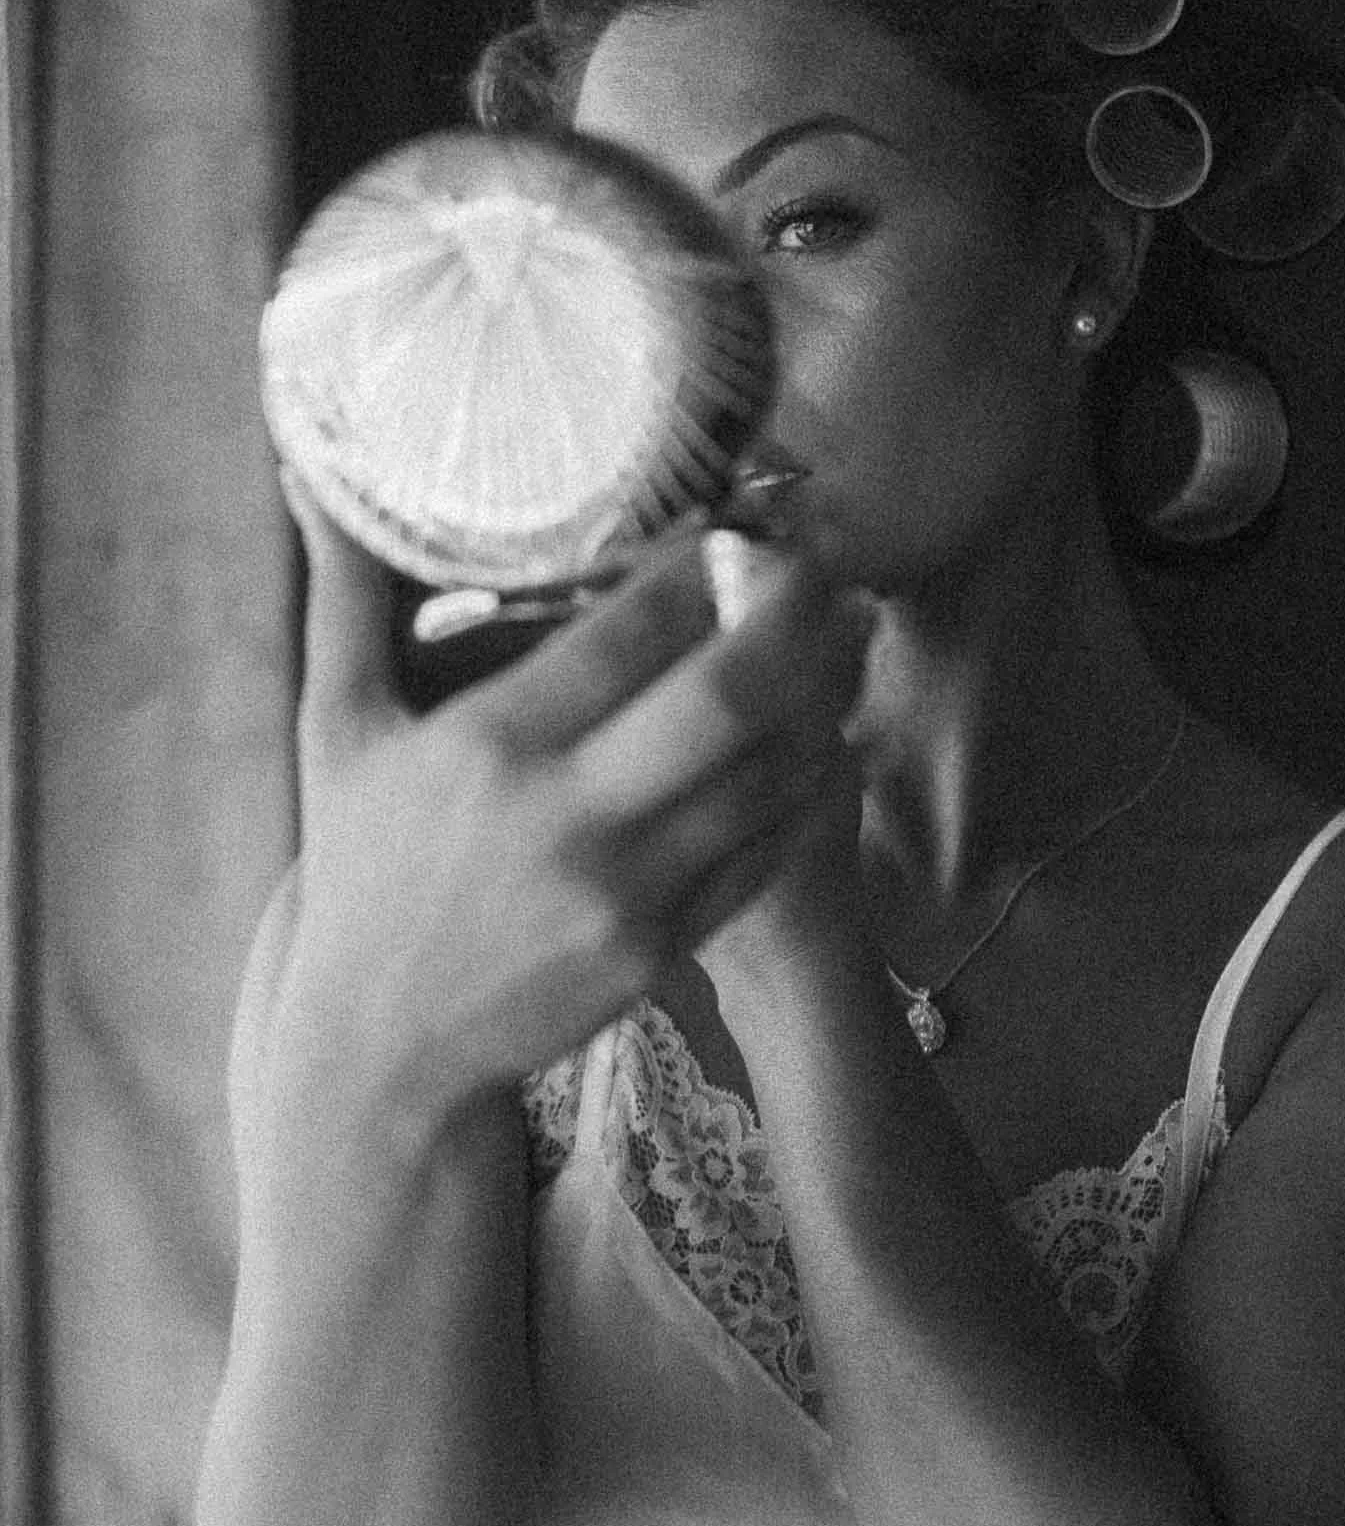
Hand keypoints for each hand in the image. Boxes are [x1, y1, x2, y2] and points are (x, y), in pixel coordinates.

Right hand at [264, 473, 868, 1131]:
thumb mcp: (337, 733)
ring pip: (767, 773)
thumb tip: (309, 477)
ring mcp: (625, 891)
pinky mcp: (662, 949)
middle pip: (726, 694)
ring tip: (854, 634)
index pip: (628, 630)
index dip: (701, 566)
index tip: (737, 523)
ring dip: (826, 695)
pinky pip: (765, 852)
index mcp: (488, 743)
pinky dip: (811, 788)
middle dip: (796, 617)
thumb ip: (343, 600)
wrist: (382, 1048)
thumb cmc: (360, 872)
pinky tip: (835, 736)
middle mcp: (566, 815)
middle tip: (830, 566)